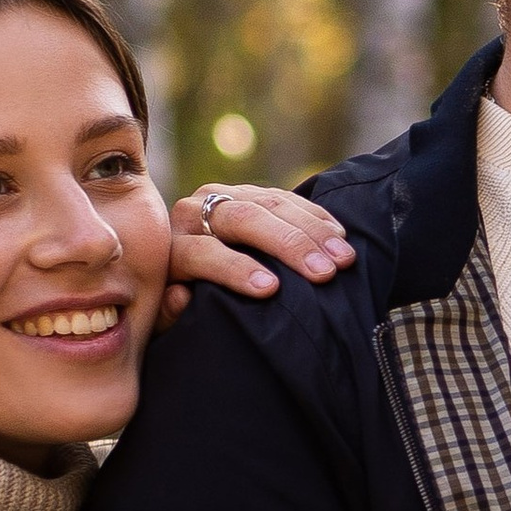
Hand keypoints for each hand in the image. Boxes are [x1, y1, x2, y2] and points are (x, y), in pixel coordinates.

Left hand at [163, 182, 355, 320]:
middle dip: (288, 245)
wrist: (177, 267)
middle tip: (324, 273)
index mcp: (173, 247)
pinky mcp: (248, 192)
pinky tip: (338, 235)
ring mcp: (223, 197)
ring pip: (269, 203)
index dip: (235, 270)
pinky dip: (315, 216)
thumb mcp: (166, 318)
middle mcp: (194, 213)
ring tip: (343, 258)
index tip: (270, 290)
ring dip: (313, 231)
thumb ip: (169, 312)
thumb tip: (183, 297)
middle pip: (243, 219)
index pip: (203, 253)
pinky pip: (285, 197)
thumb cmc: (181, 304)